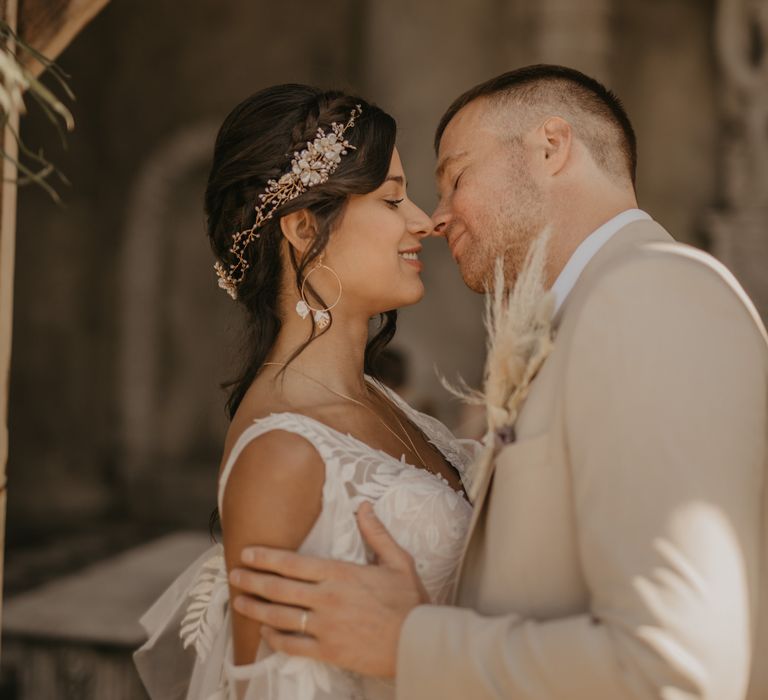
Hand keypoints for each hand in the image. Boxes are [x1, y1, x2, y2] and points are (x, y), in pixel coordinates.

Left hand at [229, 501, 428, 677]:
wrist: (418, 642)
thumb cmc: (410, 601)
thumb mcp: (398, 561)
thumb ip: (376, 533)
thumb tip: (363, 505)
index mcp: (340, 573)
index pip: (293, 563)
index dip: (266, 557)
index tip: (247, 553)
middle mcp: (327, 598)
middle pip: (279, 588)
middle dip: (252, 580)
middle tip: (232, 574)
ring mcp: (325, 627)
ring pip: (280, 616)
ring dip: (255, 608)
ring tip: (238, 601)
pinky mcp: (328, 651)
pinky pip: (292, 645)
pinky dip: (275, 638)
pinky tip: (265, 631)